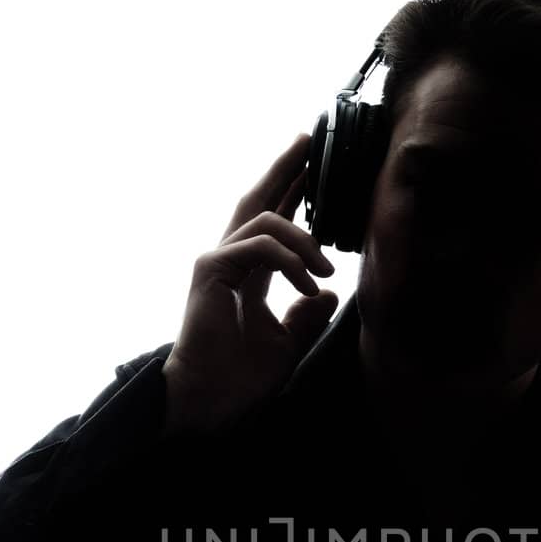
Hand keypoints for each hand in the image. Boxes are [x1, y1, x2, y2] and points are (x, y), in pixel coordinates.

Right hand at [162, 135, 338, 435]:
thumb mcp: (289, 342)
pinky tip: (307, 282)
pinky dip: (289, 259)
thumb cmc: (241, 378)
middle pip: (259, 200)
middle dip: (285, 169)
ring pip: (267, 220)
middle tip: (309, 140)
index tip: (315, 166)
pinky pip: (259, 246)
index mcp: (248, 273)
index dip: (294, 192)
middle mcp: (231, 259)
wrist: (212, 401)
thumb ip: (307, 316)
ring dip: (305, 238)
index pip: (274, 222)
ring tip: (325, 268)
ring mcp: (218, 261)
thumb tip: (329, 293)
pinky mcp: (211, 269)